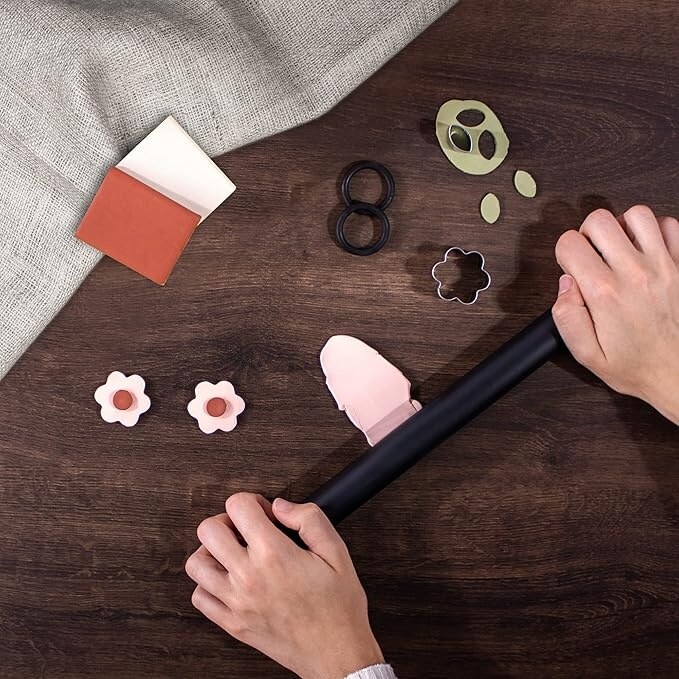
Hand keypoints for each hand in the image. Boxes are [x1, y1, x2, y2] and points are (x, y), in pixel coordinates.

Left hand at [185, 493, 383, 678]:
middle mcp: (249, 577)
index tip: (265, 513)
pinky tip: (229, 579)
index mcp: (274, 555)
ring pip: (196, 563)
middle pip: (208, 530)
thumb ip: (309, 519)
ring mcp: (236, 603)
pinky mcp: (232, 624)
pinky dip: (208, 583)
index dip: (253, 501)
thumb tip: (281, 506)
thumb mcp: (337, 552)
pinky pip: (199, 597)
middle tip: (246, 529)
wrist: (337, 654)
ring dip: (211, 551)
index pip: (238, 506)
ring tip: (234, 553)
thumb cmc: (339, 607)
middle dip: (227, 521)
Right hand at [553, 205, 678, 423]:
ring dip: (622, 227)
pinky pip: (670, 225)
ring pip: (636, 214)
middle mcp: (636, 274)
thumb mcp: (588, 355)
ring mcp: (664, 266)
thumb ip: (567, 318)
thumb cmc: (639, 366)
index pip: (570, 244)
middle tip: (591, 254)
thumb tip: (565, 285)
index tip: (572, 267)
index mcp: (606, 294)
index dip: (564, 253)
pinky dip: (655, 230)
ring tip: (619, 248)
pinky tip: (646, 250)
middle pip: (599, 220)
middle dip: (587, 233)